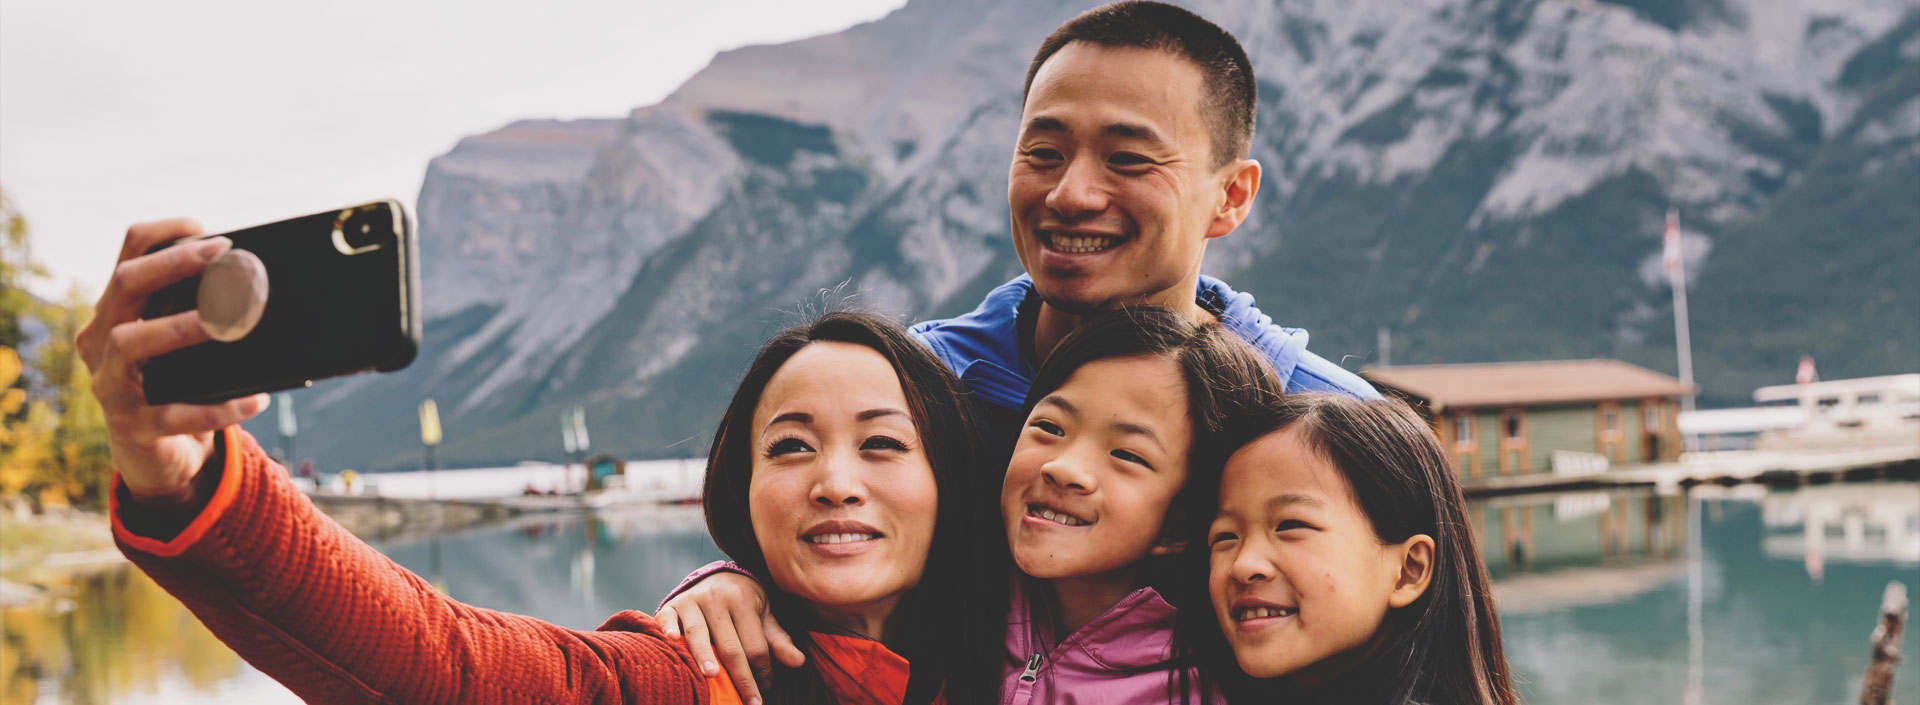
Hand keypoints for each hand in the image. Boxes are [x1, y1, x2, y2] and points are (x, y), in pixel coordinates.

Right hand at [76, 219, 269, 506]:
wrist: (157, 454)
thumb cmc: (175, 383)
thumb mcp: (179, 343)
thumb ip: (198, 312)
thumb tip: (258, 280)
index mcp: (115, 313)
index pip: (127, 257)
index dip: (162, 235)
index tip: (204, 229)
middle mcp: (102, 341)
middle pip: (124, 286)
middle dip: (172, 264)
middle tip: (221, 253)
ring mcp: (111, 384)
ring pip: (129, 342)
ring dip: (178, 327)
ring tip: (224, 322)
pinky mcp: (133, 426)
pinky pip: (173, 414)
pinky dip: (217, 407)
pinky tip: (255, 399)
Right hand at [655, 571, 803, 704]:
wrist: (717, 576)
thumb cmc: (744, 602)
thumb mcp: (765, 615)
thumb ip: (779, 639)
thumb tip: (799, 662)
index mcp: (744, 600)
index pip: (755, 644)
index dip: (762, 670)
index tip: (765, 690)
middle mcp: (717, 598)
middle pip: (730, 645)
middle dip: (740, 676)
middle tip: (749, 701)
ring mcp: (693, 600)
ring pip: (698, 633)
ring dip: (704, 654)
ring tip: (713, 676)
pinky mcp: (673, 605)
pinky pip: (667, 617)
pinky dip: (667, 628)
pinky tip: (672, 640)